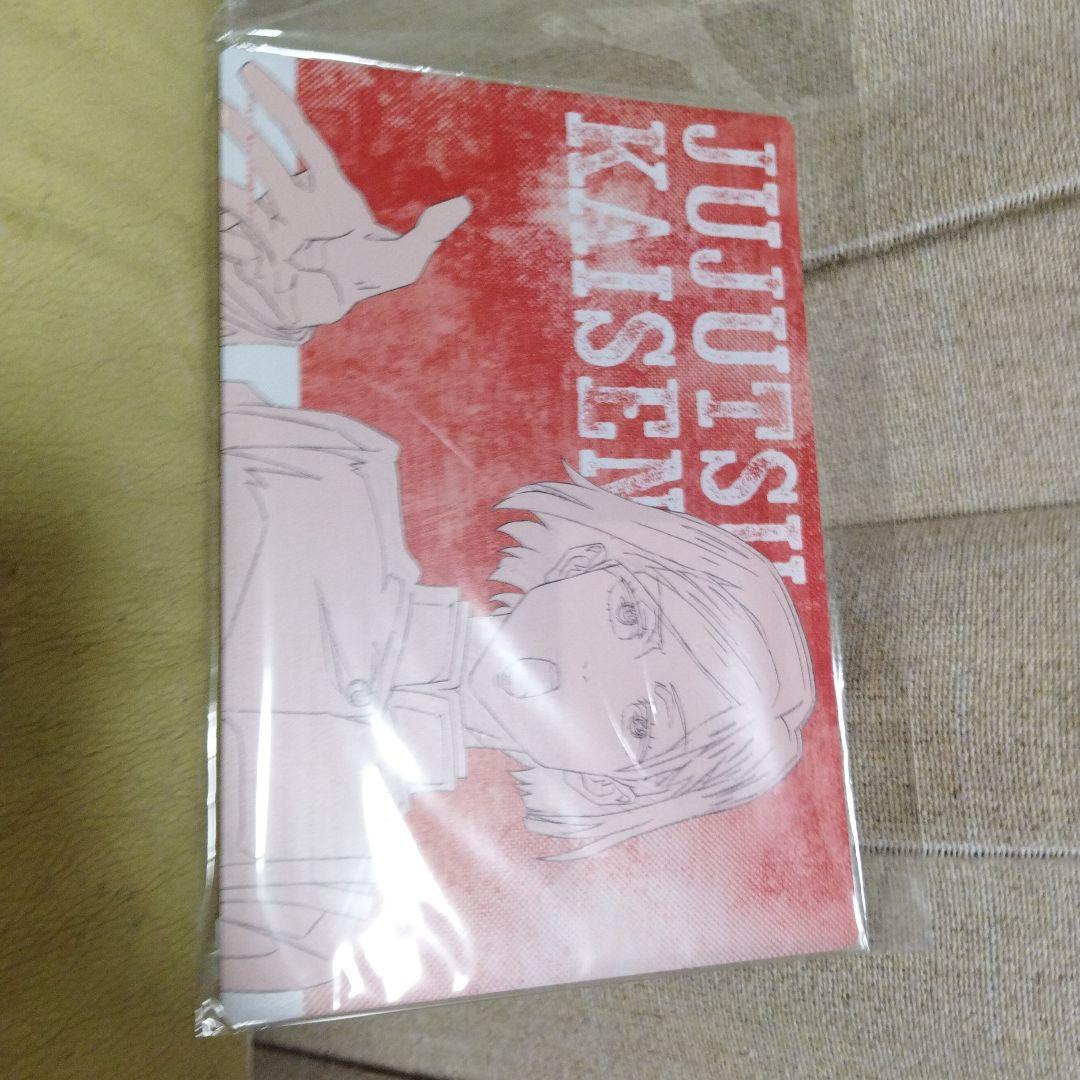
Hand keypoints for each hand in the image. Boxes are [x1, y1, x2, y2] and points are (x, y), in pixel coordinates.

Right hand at [220, 63, 471, 344]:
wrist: (330, 310)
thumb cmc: (367, 275)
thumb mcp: (403, 260)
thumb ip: (430, 234)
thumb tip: (463, 205)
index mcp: (325, 192)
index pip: (302, 140)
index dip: (279, 107)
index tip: (251, 74)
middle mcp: (293, 203)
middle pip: (266, 160)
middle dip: (243, 134)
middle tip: (220, 107)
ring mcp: (269, 229)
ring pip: (242, 198)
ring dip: (229, 191)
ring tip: (215, 185)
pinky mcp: (252, 257)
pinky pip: (232, 243)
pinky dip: (233, 245)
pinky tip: (244, 257)